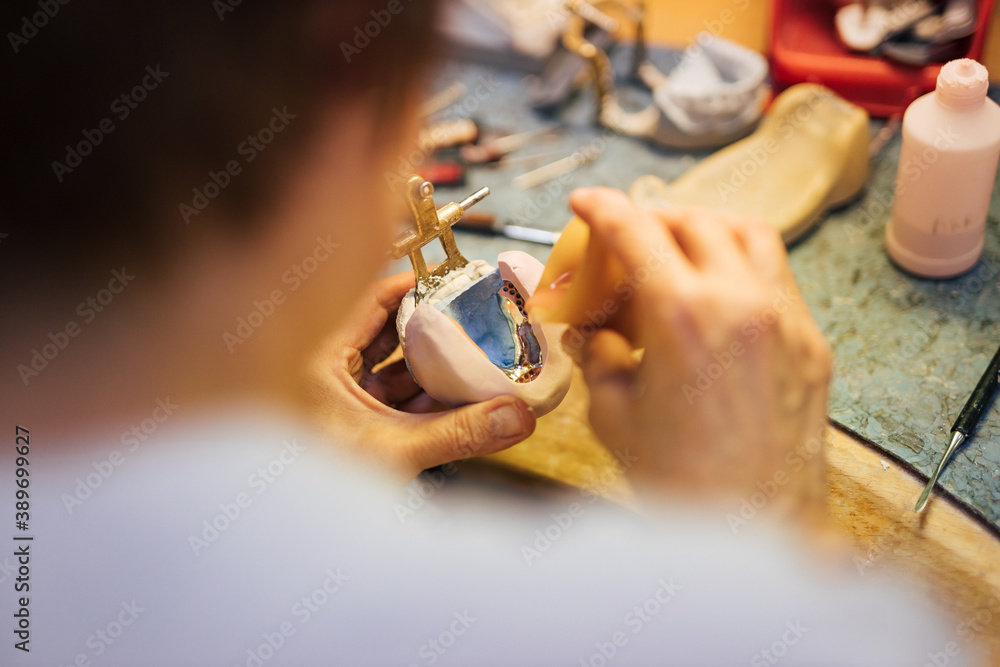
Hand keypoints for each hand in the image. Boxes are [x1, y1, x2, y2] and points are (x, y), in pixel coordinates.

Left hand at [302, 272, 536, 478]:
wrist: (296, 529)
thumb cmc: (317, 481)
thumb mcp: (395, 450)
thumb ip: (458, 434)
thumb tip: (517, 416)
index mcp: (320, 358)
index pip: (371, 301)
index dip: (414, 287)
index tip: (454, 282)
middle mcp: (325, 372)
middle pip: (387, 334)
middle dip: (432, 331)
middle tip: (474, 320)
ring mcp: (337, 400)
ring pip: (392, 371)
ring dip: (432, 370)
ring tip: (476, 359)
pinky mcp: (349, 427)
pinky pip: (392, 402)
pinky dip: (423, 401)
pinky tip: (459, 402)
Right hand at [542, 188, 830, 518]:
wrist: (755, 529)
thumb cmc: (680, 482)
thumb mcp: (612, 412)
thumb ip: (598, 355)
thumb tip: (591, 330)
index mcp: (682, 315)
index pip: (636, 232)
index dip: (603, 208)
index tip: (586, 202)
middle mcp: (741, 302)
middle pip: (695, 221)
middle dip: (652, 218)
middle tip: (625, 238)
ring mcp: (785, 319)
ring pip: (750, 234)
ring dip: (707, 228)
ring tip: (678, 250)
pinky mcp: (811, 344)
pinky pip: (777, 276)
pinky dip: (743, 263)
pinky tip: (718, 294)